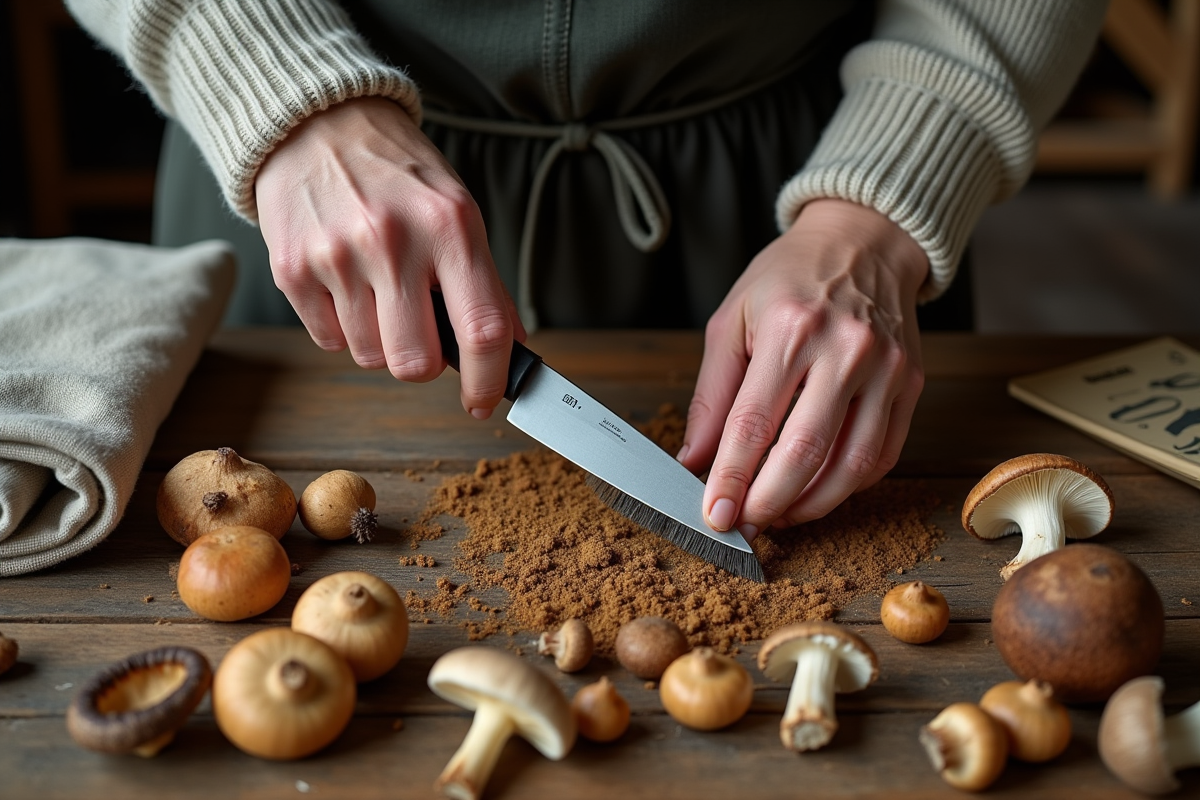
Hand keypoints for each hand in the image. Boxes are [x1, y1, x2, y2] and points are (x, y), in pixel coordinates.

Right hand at [255, 97, 523, 418]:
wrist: (316, 124)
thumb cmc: (396, 172)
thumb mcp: (457, 211)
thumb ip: (485, 283)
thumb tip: (509, 349)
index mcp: (448, 226)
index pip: (482, 330)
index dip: (489, 380)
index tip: (485, 400)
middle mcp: (393, 240)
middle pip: (415, 364)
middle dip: (421, 362)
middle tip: (419, 330)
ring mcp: (337, 256)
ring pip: (370, 357)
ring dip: (380, 340)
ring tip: (376, 288)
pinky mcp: (292, 270)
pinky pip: (329, 341)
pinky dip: (342, 326)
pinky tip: (345, 282)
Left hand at [678, 199, 928, 540]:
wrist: (865, 241)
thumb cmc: (790, 278)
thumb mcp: (733, 319)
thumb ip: (712, 394)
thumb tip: (693, 461)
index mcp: (790, 328)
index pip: (754, 423)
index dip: (731, 477)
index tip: (715, 514)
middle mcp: (845, 349)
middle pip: (804, 451)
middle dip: (768, 502)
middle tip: (744, 525)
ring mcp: (886, 369)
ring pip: (851, 465)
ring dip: (810, 505)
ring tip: (778, 516)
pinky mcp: (911, 384)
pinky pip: (881, 455)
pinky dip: (847, 486)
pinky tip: (817, 492)